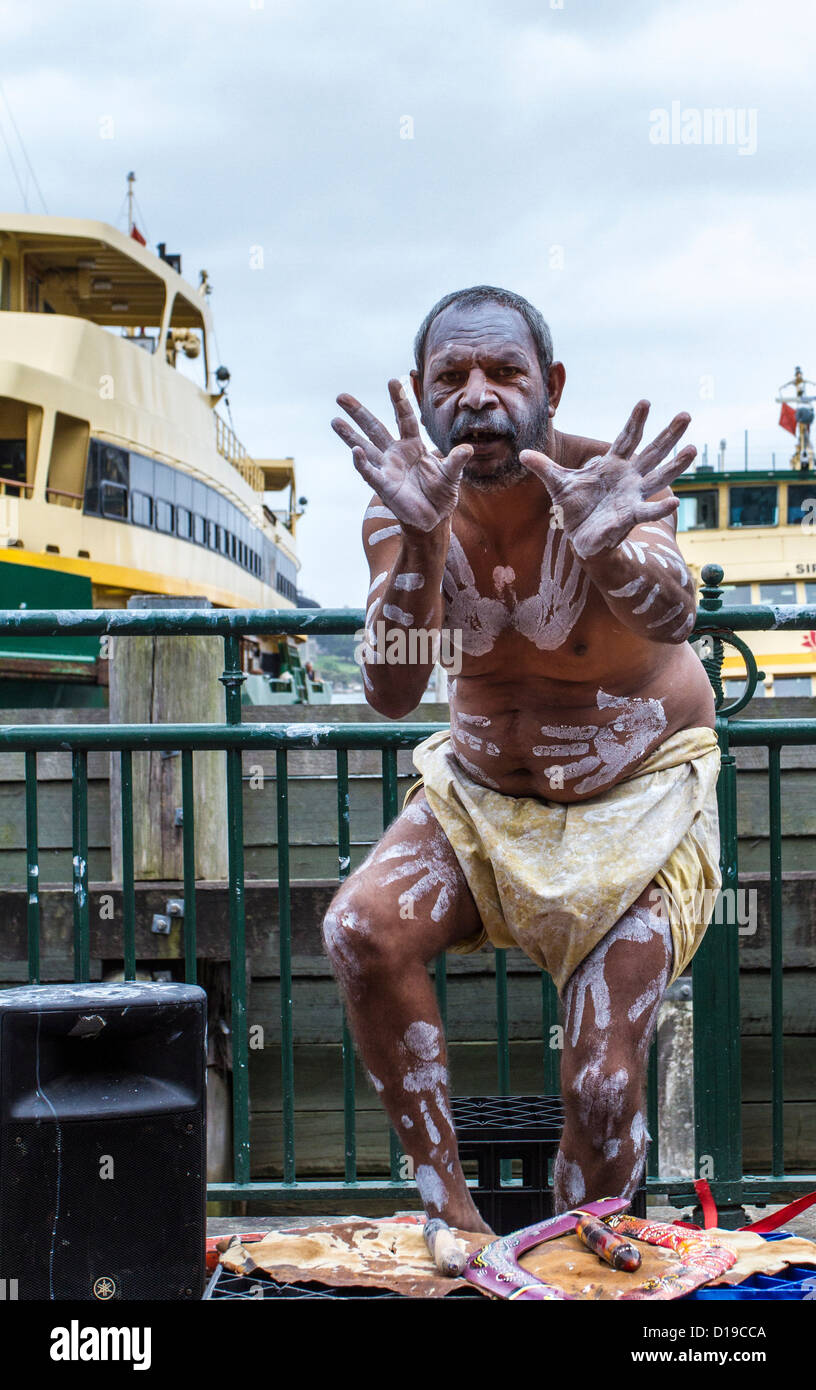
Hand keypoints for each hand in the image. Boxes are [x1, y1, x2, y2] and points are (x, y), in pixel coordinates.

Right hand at [332, 379, 473, 532]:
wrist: (433, 518)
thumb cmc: (441, 493)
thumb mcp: (451, 475)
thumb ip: (456, 462)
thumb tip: (468, 448)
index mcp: (413, 445)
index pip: (404, 418)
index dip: (399, 400)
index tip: (392, 381)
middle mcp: (396, 453)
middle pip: (375, 428)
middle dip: (359, 413)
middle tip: (341, 397)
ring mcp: (387, 468)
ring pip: (364, 447)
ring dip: (349, 435)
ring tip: (334, 420)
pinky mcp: (383, 485)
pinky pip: (369, 472)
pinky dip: (361, 463)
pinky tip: (354, 451)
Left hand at [519, 400, 695, 558]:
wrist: (580, 539)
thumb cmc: (575, 509)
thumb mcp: (557, 484)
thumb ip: (543, 467)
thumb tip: (522, 453)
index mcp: (612, 465)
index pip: (626, 438)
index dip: (635, 421)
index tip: (645, 401)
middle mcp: (629, 477)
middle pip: (653, 451)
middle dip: (669, 434)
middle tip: (686, 414)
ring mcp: (633, 496)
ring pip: (659, 477)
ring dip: (676, 464)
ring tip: (694, 449)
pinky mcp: (630, 517)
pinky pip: (648, 511)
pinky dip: (661, 508)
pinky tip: (676, 502)